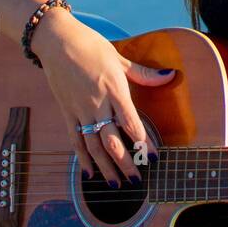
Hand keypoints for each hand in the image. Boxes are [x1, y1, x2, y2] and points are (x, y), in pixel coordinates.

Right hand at [31, 11, 176, 185]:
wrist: (58, 41)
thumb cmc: (91, 46)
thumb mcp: (119, 58)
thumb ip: (143, 73)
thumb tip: (169, 75)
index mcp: (114, 89)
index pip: (131, 122)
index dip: (143, 142)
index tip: (152, 157)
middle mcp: (97, 103)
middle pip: (112, 140)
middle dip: (125, 163)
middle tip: (136, 180)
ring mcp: (80, 110)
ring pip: (93, 146)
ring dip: (105, 167)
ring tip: (116, 185)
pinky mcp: (67, 112)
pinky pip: (75, 139)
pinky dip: (82, 158)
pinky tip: (89, 173)